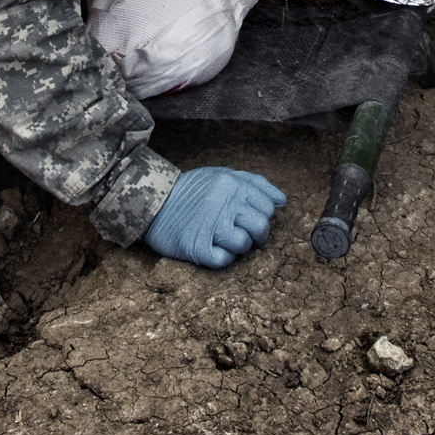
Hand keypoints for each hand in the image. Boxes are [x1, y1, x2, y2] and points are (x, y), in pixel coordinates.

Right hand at [143, 166, 284, 267]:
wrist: (153, 203)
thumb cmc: (191, 190)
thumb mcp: (221, 174)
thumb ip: (253, 183)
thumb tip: (281, 200)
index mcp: (233, 184)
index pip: (268, 206)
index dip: (262, 214)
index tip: (249, 216)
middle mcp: (225, 203)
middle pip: (261, 226)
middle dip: (255, 233)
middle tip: (240, 231)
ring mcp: (210, 226)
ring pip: (244, 244)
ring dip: (237, 246)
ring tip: (223, 239)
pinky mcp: (197, 247)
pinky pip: (224, 260)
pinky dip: (222, 257)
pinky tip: (212, 248)